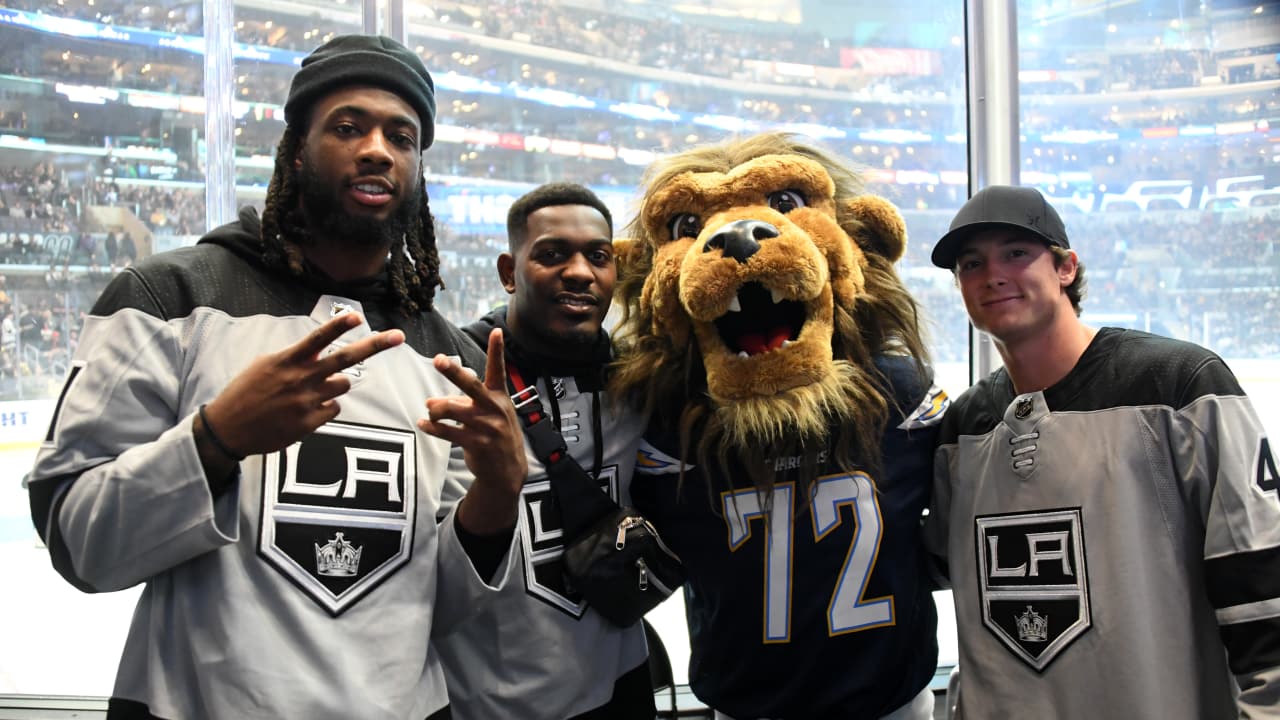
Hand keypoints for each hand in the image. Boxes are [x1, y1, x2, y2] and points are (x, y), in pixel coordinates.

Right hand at [202, 312, 404, 456]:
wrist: (228, 428)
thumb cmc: (246, 392)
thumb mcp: (265, 365)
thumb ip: (294, 356)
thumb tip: (319, 349)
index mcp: (287, 360)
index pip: (317, 339)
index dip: (338, 326)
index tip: (357, 317)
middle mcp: (300, 379)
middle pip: (345, 359)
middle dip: (374, 345)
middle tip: (398, 336)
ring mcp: (307, 402)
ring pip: (342, 386)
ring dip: (334, 385)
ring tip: (307, 391)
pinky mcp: (309, 423)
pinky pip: (334, 409)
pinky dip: (325, 408)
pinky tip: (304, 411)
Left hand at [418, 329, 526, 534]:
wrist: (508, 471)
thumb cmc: (495, 435)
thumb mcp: (488, 414)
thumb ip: (462, 403)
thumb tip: (432, 402)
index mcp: (500, 397)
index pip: (498, 369)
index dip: (497, 350)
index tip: (497, 330)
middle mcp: (494, 409)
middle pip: (471, 386)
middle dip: (454, 372)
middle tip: (438, 359)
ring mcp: (486, 427)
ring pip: (452, 410)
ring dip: (435, 409)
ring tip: (429, 411)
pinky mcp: (477, 444)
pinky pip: (448, 432)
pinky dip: (432, 427)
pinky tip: (423, 424)